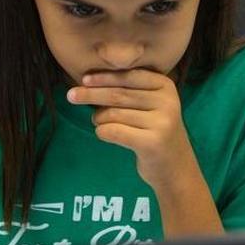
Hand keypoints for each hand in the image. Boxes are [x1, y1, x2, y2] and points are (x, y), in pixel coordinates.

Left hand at [68, 69, 198, 190]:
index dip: (105, 77)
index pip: (129, 76)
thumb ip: (128, 91)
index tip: (85, 79)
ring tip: (100, 123)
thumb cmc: (154, 131)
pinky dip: (102, 132)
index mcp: (166, 86)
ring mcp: (162, 122)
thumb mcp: (150, 105)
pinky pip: (113, 131)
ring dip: (98, 119)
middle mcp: (167, 101)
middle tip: (71, 96)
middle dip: (91, 94)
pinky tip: (105, 134)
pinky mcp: (152, 142)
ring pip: (113, 114)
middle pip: (118, 95)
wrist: (174, 167)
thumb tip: (87, 81)